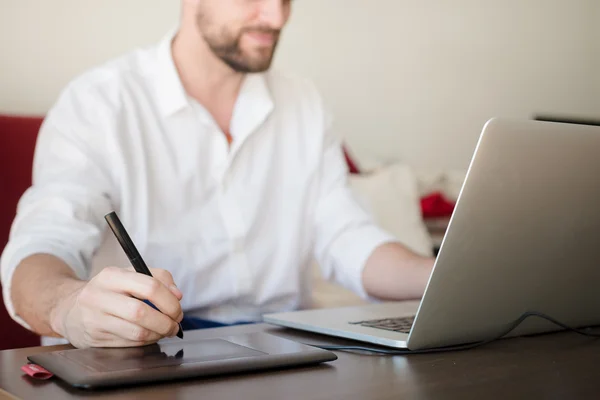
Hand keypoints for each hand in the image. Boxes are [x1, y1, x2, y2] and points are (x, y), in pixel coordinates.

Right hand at [49, 266, 183, 347]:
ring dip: (158, 334)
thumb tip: (177, 295)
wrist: (69, 309)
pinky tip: (149, 335)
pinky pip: (130, 344)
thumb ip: (158, 278)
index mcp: (111, 276)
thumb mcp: (129, 275)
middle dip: (165, 321)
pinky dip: (146, 341)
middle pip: (141, 312)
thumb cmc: (108, 291)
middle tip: (175, 323)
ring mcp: (94, 320)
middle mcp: (99, 297)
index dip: (169, 300)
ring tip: (165, 330)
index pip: (149, 286)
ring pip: (137, 332)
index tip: (177, 308)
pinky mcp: (94, 339)